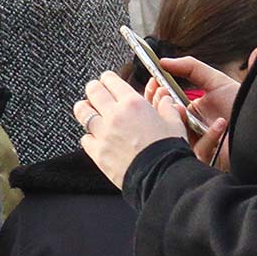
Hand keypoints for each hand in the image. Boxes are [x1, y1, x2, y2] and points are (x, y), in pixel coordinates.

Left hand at [74, 71, 184, 187]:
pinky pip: (85, 139)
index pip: (111, 80)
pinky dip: (88, 136)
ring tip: (87, 109)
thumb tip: (164, 98)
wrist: (160, 176)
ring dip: (84, 109)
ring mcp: (103, 134)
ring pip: (82, 112)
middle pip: (92, 91)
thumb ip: (166, 106)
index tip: (108, 80)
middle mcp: (114, 115)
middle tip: (95, 91)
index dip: (108, 78)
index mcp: (132, 104)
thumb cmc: (168, 151)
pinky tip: (94, 137)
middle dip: (94, 89)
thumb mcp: (174, 123)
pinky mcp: (97, 153)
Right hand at [149, 55, 238, 168]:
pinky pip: (199, 150)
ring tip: (183, 108)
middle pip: (163, 120)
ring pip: (176, 136)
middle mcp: (189, 128)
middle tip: (164, 94)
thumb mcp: (216, 81)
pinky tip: (221, 123)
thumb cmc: (242, 104)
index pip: (162, 104)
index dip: (155, 93)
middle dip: (160, 106)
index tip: (153, 82)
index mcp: (188, 111)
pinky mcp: (208, 158)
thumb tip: (164, 60)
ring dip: (178, 120)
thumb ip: (191, 67)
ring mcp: (197, 144)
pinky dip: (209, 135)